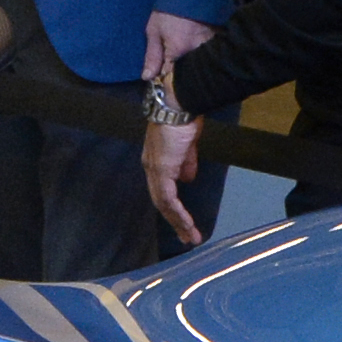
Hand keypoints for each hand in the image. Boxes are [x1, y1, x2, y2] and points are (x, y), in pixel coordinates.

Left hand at [141, 111, 205, 244]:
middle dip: (175, 221)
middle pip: (160, 201)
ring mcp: (154, 170)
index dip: (173, 206)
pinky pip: (168, 199)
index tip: (184, 220)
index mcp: (156, 160)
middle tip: (187, 237)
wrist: (179, 104)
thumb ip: (186, 162)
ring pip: (163, 204)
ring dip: (178, 222)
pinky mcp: (161, 170)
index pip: (162, 189)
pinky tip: (187, 224)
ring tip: (191, 237)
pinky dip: (178, 214)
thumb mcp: (187, 144)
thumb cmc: (184, 118)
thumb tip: (188, 178)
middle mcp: (151, 167)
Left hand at [142, 10, 210, 78]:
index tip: (159, 75)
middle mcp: (196, 51)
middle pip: (187, 74)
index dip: (163, 78)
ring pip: (197, 67)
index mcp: (178, 50)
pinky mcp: (217, 40)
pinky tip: (195, 55)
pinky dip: (200, 59)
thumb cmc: (168, 9)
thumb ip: (152, 55)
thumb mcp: (154, 30)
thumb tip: (148, 77)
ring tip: (182, 59)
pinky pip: (207, 57)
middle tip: (170, 67)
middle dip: (178, 75)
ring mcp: (209, 46)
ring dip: (189, 68)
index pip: (170, 76)